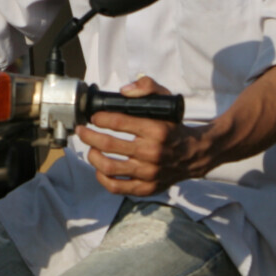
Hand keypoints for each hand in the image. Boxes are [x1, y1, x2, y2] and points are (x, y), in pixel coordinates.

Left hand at [76, 76, 211, 195]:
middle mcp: (151, 152)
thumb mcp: (166, 100)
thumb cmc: (174, 126)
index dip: (100, 118)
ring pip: (109, 167)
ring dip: (93, 156)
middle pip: (109, 145)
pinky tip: (99, 168)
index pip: (119, 122)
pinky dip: (102, 178)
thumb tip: (123, 91)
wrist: (194, 154)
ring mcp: (148, 173)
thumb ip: (147, 87)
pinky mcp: (147, 187)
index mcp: (156, 130)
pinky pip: (117, 187)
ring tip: (90, 149)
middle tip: (82, 130)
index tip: (94, 117)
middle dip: (89, 136)